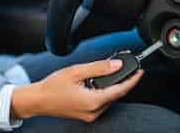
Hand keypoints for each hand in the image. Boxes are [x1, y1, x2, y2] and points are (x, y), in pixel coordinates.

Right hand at [11, 60, 143, 121]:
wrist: (38, 100)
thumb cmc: (53, 86)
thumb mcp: (77, 71)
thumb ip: (99, 68)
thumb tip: (117, 64)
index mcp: (93, 101)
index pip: (121, 90)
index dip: (133, 80)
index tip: (140, 72)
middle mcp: (94, 111)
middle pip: (116, 94)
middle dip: (122, 81)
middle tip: (125, 67)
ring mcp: (90, 115)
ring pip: (109, 98)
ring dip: (112, 86)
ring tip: (110, 73)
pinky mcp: (86, 114)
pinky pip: (102, 102)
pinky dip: (104, 92)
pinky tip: (99, 83)